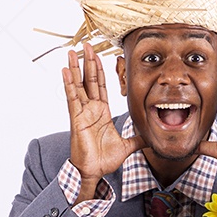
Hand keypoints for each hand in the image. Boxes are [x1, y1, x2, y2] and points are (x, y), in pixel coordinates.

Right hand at [63, 43, 146, 200]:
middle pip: (90, 80)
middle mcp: (91, 109)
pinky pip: (72, 97)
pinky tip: (65, 70)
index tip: (98, 55)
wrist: (94, 171)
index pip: (101, 86)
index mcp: (102, 112)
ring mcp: (82, 112)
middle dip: (88, 62)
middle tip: (86, 44)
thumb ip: (138, 139)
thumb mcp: (127, 146)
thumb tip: (151, 138)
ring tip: (71, 52)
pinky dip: (69, 83)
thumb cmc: (105, 159)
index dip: (100, 70)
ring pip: (79, 85)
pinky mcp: (77, 118)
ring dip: (75, 67)